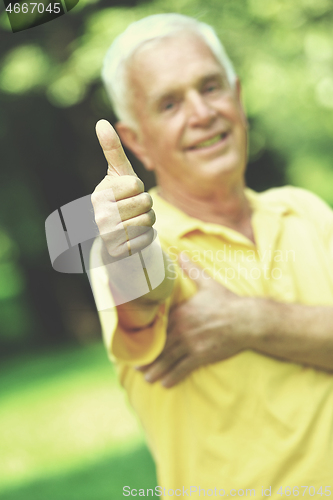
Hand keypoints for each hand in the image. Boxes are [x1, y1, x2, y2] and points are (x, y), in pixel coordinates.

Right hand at [91, 120, 155, 257]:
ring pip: (148, 221)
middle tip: (133, 208)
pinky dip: (146, 237)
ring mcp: (108, 235)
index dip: (138, 187)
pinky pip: (147, 239)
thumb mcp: (118, 174)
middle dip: (146, 205)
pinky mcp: (119, 251)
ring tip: (135, 221)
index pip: (136, 184)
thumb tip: (102, 122)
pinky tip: (135, 236)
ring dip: (148, 221)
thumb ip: (112, 149)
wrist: (114, 235)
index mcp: (100, 194)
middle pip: (145, 202)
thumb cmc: (120, 198)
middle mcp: (100, 215)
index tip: (128, 192)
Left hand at [137, 254, 252, 386]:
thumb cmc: (226, 301)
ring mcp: (191, 344)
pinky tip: (165, 384)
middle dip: (148, 358)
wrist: (247, 319)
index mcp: (181, 313)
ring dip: (156, 370)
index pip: (159, 328)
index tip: (137, 344)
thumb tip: (181, 253)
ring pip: (169, 360)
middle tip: (136, 367)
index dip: (147, 337)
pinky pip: (184, 368)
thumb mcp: (208, 283)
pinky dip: (173, 376)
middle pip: (160, 347)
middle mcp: (182, 329)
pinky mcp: (202, 356)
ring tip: (147, 378)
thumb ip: (192, 270)